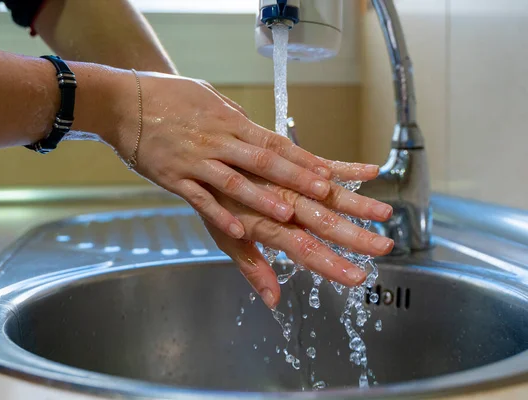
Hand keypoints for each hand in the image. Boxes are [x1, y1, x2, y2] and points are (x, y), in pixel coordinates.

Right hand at [106, 72, 379, 239]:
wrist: (124, 100)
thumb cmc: (170, 98)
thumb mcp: (209, 101)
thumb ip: (235, 120)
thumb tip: (257, 130)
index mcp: (232, 124)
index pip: (275, 143)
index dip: (303, 159)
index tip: (330, 173)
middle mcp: (219, 142)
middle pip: (263, 161)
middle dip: (296, 177)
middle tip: (325, 192)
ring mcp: (197, 161)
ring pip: (234, 181)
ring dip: (261, 198)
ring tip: (287, 213)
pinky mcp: (174, 178)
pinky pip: (200, 199)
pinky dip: (218, 214)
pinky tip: (236, 230)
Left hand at [203, 168, 393, 308]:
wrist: (202, 155)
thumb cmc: (214, 201)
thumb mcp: (227, 240)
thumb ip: (253, 268)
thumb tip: (273, 301)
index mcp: (267, 225)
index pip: (304, 250)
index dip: (331, 265)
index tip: (356, 278)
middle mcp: (281, 202)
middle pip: (323, 222)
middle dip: (355, 237)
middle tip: (383, 247)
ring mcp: (288, 179)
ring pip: (328, 193)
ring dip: (358, 204)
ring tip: (384, 213)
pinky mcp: (290, 158)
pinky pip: (322, 162)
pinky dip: (346, 168)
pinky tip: (371, 172)